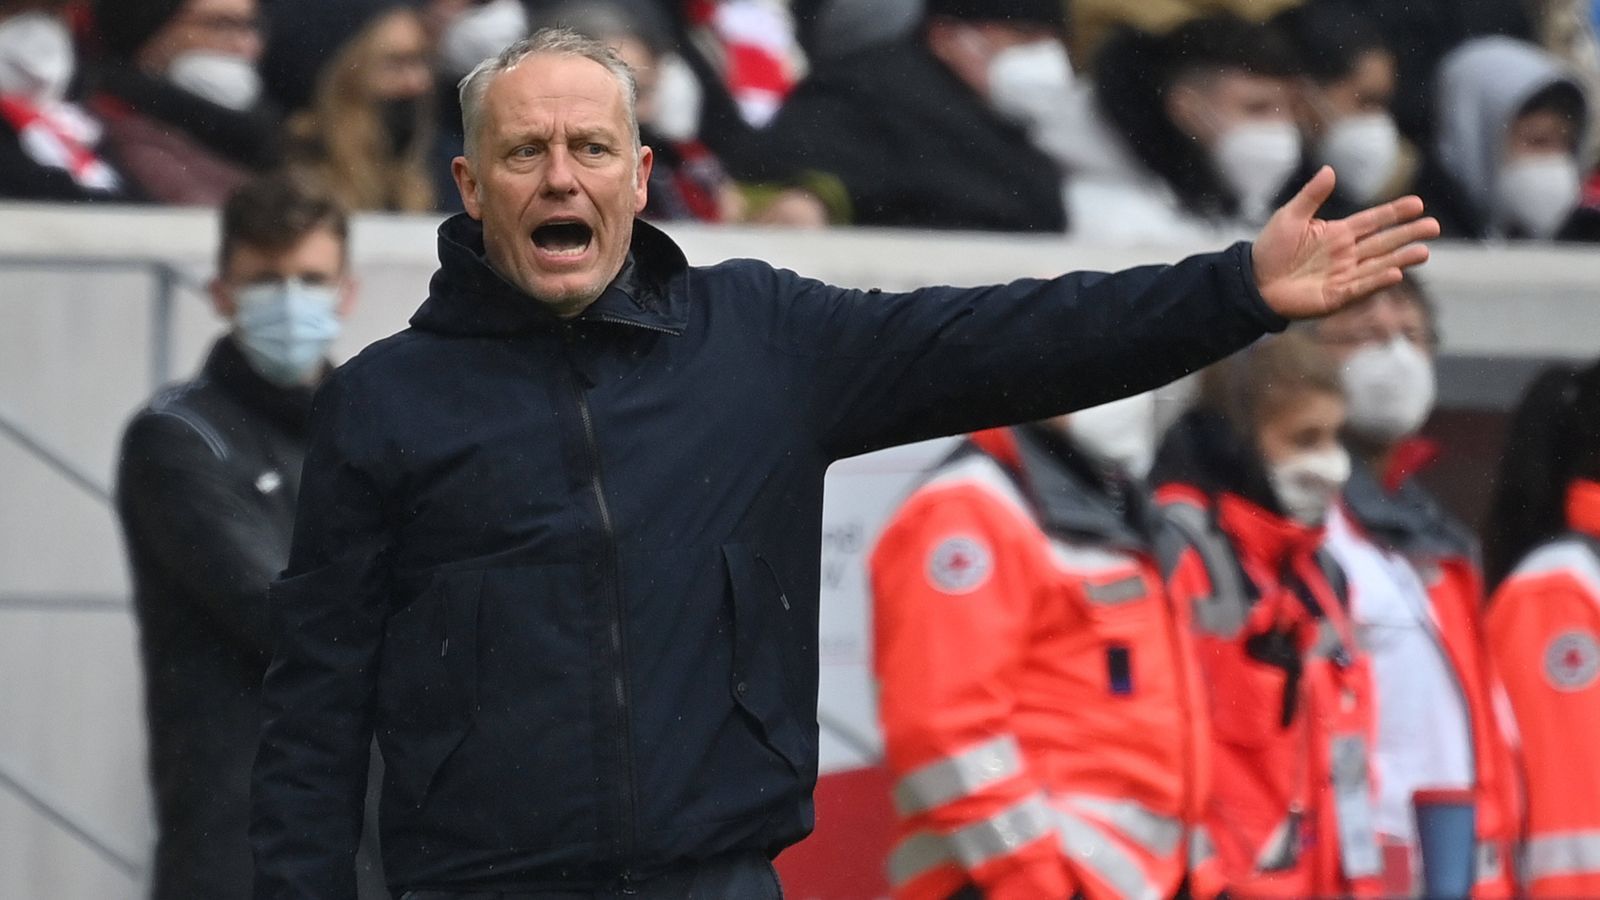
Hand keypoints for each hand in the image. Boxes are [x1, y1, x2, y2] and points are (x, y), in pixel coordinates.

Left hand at [1252, 166, 1439, 319]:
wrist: (1252, 282)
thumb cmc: (1270, 249)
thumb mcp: (1290, 216)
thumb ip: (1312, 195)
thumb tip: (1330, 169)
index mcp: (1338, 234)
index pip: (1374, 221)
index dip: (1395, 213)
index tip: (1418, 203)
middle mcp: (1347, 255)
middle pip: (1384, 242)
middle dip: (1408, 234)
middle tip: (1434, 227)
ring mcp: (1343, 276)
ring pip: (1378, 265)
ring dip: (1400, 259)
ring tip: (1424, 251)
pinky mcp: (1335, 296)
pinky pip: (1360, 288)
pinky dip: (1376, 281)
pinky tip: (1395, 274)